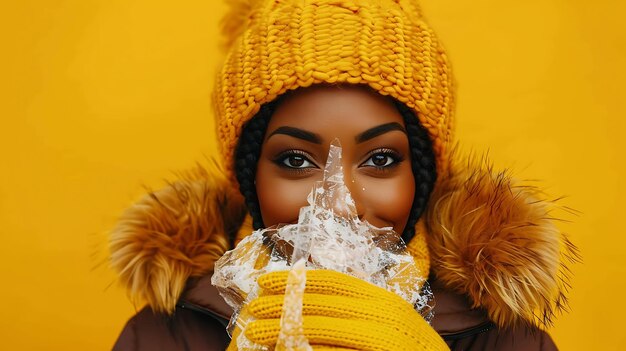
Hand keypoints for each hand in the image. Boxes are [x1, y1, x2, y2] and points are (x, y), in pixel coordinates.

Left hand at [228, 269, 448, 349]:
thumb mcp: (390, 324)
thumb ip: (360, 311)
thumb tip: (315, 302)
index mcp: (384, 301)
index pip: (332, 282)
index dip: (295, 280)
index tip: (267, 281)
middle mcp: (382, 316)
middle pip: (320, 304)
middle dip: (281, 305)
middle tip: (252, 308)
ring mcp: (380, 340)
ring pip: (319, 331)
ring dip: (283, 331)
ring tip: (256, 332)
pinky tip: (285, 350)